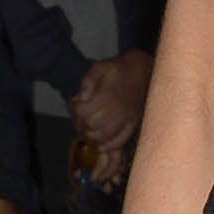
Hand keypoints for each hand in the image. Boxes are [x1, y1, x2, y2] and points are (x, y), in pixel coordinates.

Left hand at [69, 43, 150, 158]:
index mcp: (107, 96)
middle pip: (91, 126)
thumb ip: (87, 82)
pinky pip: (120, 141)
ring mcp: (126, 119)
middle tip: (79, 117)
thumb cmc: (117, 69)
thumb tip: (81, 98)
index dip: (74, 110)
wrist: (140, 71)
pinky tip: (101, 143)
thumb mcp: (99, 67)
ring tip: (87, 129)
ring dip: (91, 135)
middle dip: (81, 123)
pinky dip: (108, 145)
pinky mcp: (133, 124)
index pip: (83, 112)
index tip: (74, 104)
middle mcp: (117, 110)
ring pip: (103, 136)